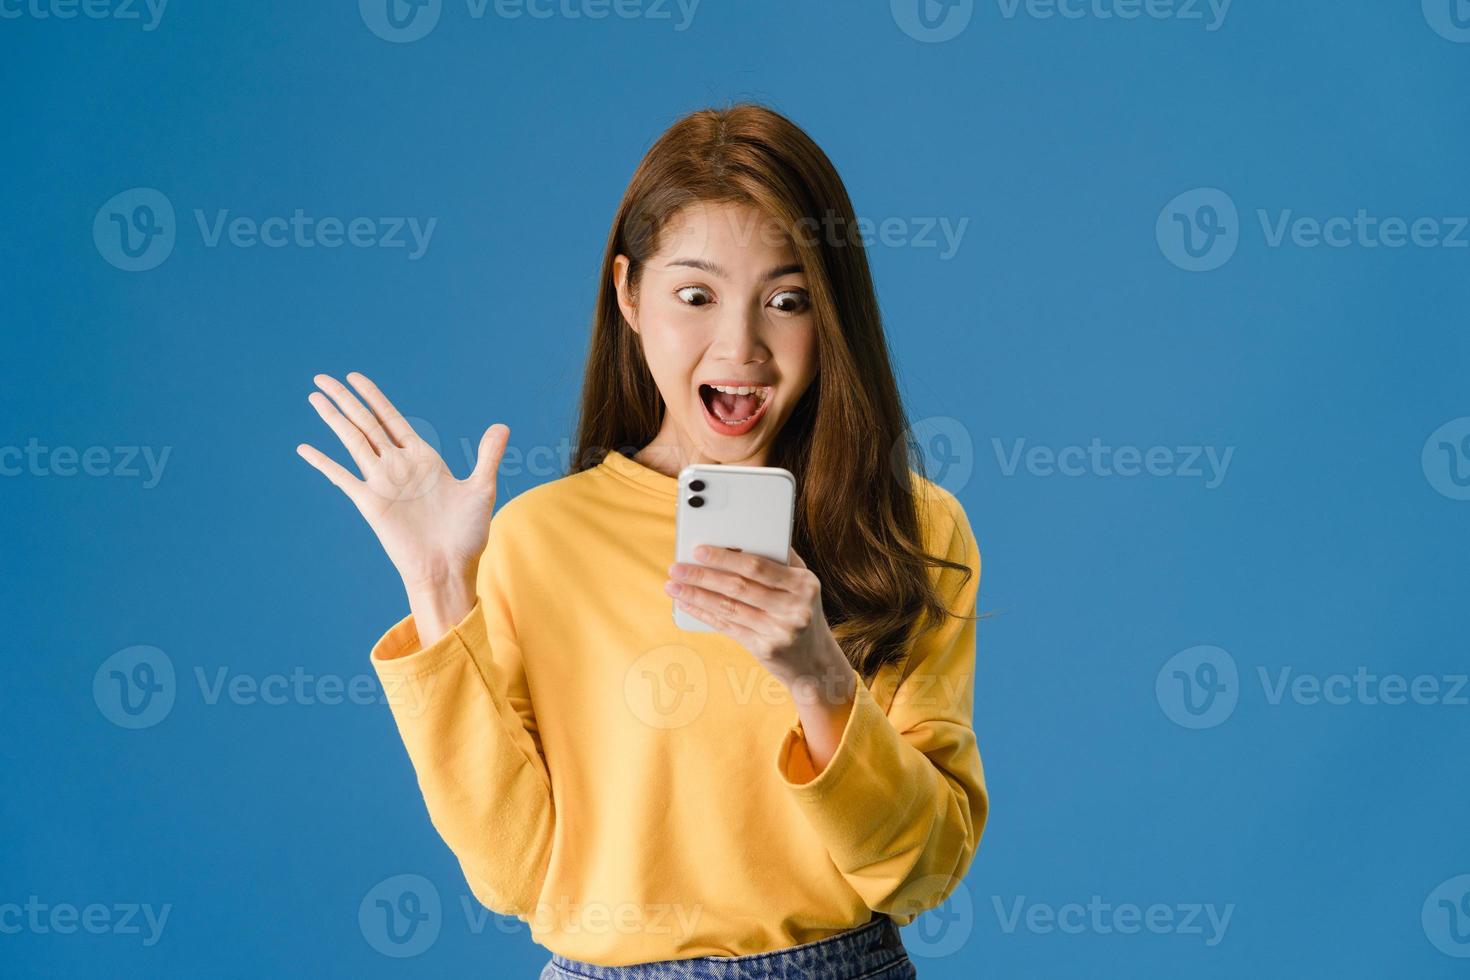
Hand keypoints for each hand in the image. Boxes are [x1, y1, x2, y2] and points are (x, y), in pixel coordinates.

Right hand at [297, 372, 508, 641]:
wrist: (449, 569)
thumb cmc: (466, 535)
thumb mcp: (481, 489)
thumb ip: (488, 456)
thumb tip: (502, 426)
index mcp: (422, 459)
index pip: (391, 419)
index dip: (373, 397)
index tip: (354, 378)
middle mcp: (398, 466)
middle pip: (366, 423)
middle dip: (345, 399)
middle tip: (322, 376)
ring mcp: (381, 483)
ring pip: (352, 441)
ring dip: (333, 419)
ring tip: (314, 396)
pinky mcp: (369, 504)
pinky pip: (342, 478)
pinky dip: (323, 463)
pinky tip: (305, 448)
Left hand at [665, 547, 855, 707]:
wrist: (815, 662)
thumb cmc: (800, 611)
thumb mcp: (802, 585)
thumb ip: (780, 560)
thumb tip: (742, 536)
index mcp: (804, 584)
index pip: (757, 566)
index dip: (725, 558)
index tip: (698, 550)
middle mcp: (794, 608)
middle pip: (739, 587)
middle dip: (703, 576)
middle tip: (676, 567)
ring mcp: (780, 631)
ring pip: (729, 608)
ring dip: (696, 595)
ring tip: (673, 585)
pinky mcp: (765, 649)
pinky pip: (728, 627)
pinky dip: (704, 614)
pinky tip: (687, 604)